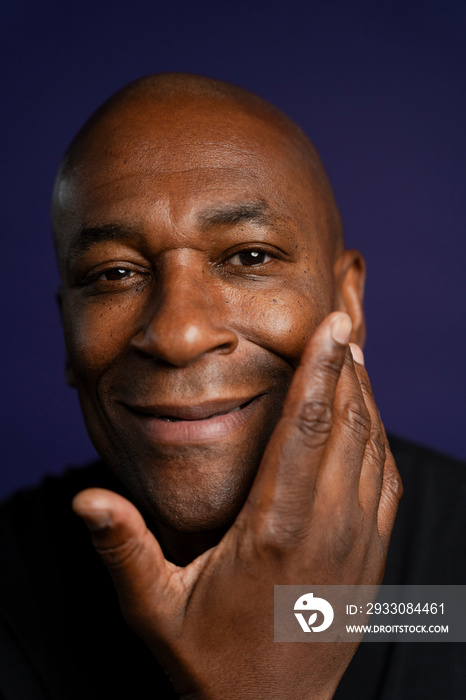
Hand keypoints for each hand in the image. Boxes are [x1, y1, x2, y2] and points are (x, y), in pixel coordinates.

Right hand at [73, 312, 401, 699]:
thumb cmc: (213, 661)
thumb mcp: (156, 610)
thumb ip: (124, 550)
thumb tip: (86, 501)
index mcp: (275, 532)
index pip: (305, 430)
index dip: (321, 370)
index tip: (333, 325)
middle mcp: (327, 528)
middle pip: (347, 424)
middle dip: (348, 365)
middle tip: (343, 318)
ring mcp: (358, 542)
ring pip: (373, 446)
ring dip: (365, 394)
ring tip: (353, 353)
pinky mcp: (372, 555)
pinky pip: (386, 478)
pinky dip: (379, 435)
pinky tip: (367, 413)